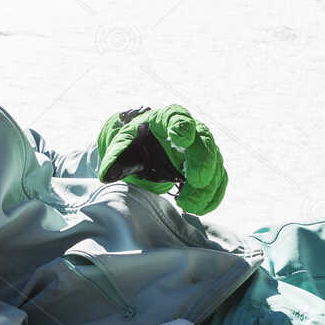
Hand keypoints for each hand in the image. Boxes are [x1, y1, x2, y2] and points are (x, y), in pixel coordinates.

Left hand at [95, 103, 227, 214]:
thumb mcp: (121, 146)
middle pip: (204, 141)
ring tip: (188, 204)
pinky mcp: (209, 168)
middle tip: (195, 180)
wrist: (144, 151)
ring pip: (214, 164)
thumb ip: (114, 157)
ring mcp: (202, 149)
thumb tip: (106, 175)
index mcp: (166, 119)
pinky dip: (212, 195)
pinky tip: (198, 207)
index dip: (182, 126)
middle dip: (203, 161)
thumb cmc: (134, 144)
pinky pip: (218, 180)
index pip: (178, 117)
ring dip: (207, 185)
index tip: (181, 138)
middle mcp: (191, 130)